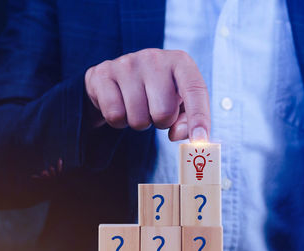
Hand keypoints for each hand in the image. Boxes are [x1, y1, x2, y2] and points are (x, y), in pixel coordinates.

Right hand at [84, 48, 209, 141]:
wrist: (118, 77)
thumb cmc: (157, 92)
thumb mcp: (179, 103)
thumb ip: (187, 120)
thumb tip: (178, 134)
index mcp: (180, 61)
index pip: (195, 90)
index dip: (199, 117)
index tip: (200, 141)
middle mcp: (154, 57)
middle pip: (164, 112)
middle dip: (160, 122)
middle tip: (154, 111)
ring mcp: (127, 63)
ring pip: (138, 118)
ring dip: (139, 122)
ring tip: (137, 107)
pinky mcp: (103, 73)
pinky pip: (114, 115)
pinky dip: (118, 121)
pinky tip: (120, 105)